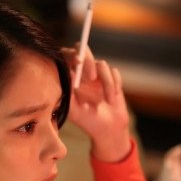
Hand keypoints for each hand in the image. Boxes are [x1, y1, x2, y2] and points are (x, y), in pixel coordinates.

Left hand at [62, 45, 131, 161]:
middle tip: (91, 78)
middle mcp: (81, 72)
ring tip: (107, 100)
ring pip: (102, 64)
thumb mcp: (73, 110)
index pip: (65, 56)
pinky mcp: (111, 76)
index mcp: (69, 77)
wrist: (107, 128)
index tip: (78, 62)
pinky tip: (112, 99)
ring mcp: (97, 73)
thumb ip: (68, 92)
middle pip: (83, 51)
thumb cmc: (86, 120)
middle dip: (88, 61)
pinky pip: (114, 72)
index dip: (70, 54)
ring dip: (106, 83)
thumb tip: (67, 74)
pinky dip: (114, 85)